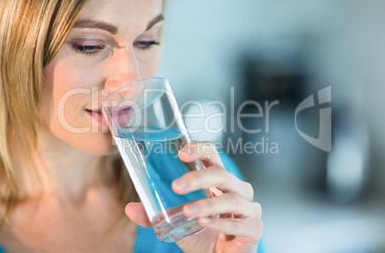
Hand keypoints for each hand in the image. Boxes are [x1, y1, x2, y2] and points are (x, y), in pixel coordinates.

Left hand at [126, 142, 262, 252]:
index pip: (213, 156)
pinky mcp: (254, 228)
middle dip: (199, 178)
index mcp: (219, 181)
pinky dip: (221, 223)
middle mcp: (237, 189)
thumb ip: (155, 215)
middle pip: (222, 174)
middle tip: (176, 186)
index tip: (181, 154)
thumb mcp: (177, 223)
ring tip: (187, 211)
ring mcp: (249, 208)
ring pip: (232, 198)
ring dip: (208, 203)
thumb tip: (131, 208)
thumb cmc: (204, 234)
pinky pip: (241, 223)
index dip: (200, 150)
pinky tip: (205, 223)